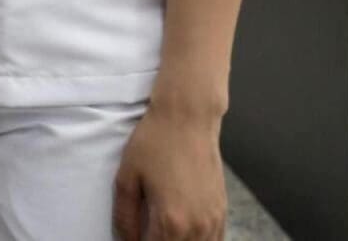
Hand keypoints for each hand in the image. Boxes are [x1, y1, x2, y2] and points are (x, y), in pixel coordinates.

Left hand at [113, 104, 226, 240]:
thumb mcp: (127, 178)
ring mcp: (214, 220)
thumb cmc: (155, 143)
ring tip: (161, 231)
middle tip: (144, 231)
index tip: (131, 237)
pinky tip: (183, 234)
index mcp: (171, 222)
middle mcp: (197, 227)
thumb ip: (124, 217)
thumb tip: (126, 240)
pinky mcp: (222, 211)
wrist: (188, 119)